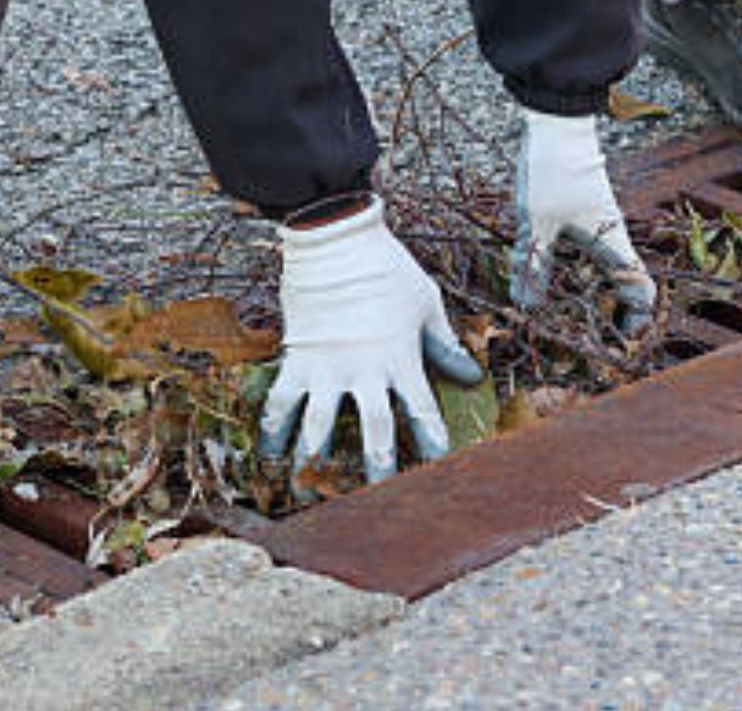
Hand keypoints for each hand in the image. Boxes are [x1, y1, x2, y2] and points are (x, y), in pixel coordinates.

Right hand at [258, 197, 483, 484]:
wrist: (336, 238)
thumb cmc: (388, 269)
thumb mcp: (426, 304)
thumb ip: (444, 345)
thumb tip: (471, 377)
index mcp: (401, 357)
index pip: (422, 412)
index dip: (434, 446)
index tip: (441, 475)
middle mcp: (364, 369)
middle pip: (375, 432)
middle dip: (379, 469)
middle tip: (379, 503)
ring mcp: (327, 366)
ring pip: (320, 426)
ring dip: (316, 460)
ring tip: (311, 488)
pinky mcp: (296, 358)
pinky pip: (281, 401)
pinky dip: (273, 429)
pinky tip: (270, 454)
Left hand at [509, 109, 656, 332]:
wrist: (556, 119)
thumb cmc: (553, 170)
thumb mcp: (536, 223)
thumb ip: (532, 266)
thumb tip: (526, 310)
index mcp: (612, 242)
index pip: (641, 289)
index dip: (637, 320)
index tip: (619, 340)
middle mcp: (610, 234)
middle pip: (622, 283)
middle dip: (609, 313)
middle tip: (582, 335)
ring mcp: (595, 220)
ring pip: (600, 265)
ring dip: (587, 291)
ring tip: (557, 311)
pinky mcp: (578, 208)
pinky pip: (582, 248)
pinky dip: (570, 267)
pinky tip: (541, 272)